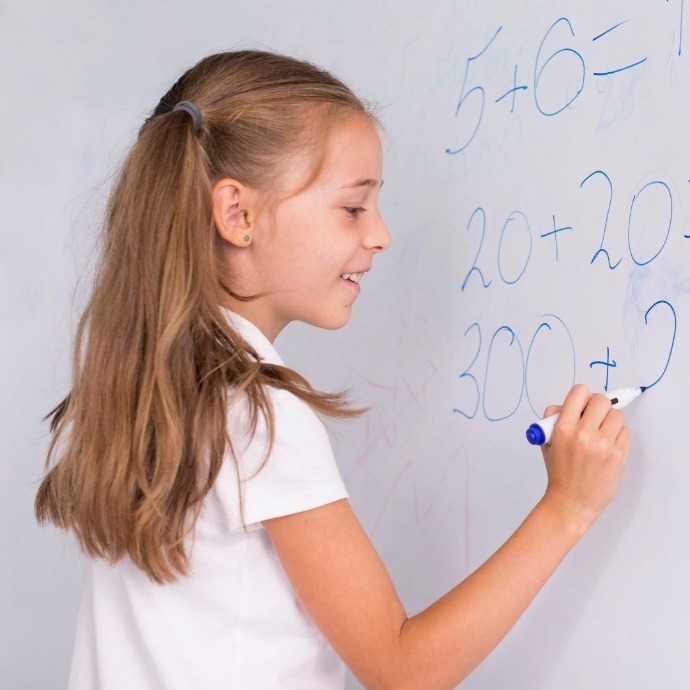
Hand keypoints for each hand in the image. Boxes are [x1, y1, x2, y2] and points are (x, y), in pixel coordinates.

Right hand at [540, 384, 630, 534]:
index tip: (584, 405)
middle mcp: (582, 433)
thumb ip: (557, 419)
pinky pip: (625, 431)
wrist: (570, 502)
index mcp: (562, 428)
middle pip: (601, 400)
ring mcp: (602, 444)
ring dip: (611, 421)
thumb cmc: (559, 473)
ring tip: (602, 435)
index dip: (583, 397)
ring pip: (617, 415)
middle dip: (599, 407)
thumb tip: (575, 404)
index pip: (579, 392)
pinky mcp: (618, 455)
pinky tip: (609, 447)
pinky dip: (619, 436)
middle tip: (596, 418)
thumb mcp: (547, 442)